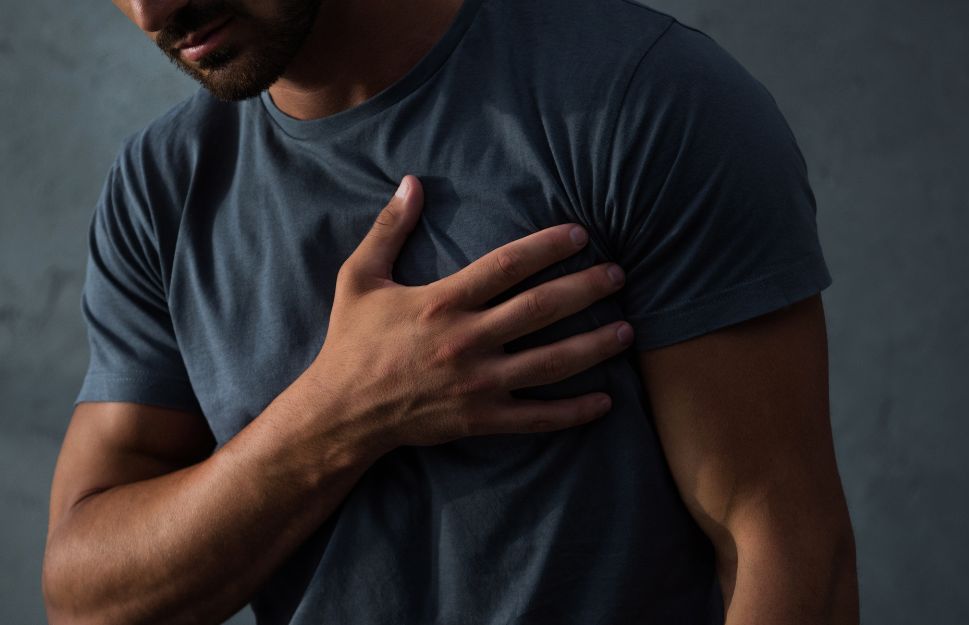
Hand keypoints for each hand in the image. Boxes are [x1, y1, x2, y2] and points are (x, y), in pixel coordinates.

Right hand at [302, 174, 632, 452]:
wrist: (341, 411)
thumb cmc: (351, 342)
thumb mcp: (359, 278)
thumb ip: (388, 230)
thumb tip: (410, 182)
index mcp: (441, 302)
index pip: (506, 266)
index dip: (546, 247)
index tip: (580, 234)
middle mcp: (466, 340)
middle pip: (540, 309)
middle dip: (585, 289)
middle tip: (618, 275)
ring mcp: (477, 383)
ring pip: (549, 362)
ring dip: (593, 345)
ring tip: (627, 329)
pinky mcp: (481, 418)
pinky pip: (536, 417)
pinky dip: (573, 411)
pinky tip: (605, 401)